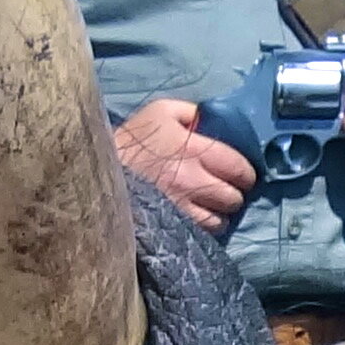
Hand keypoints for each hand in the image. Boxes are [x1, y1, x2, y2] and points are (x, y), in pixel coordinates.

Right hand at [114, 93, 252, 231]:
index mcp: (196, 149)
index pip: (239, 168)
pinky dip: (203, 227)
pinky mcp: (171, 225)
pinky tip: (196, 218)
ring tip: (211, 207)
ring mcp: (182, 207)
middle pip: (234, 198)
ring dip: (220, 214)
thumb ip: (191, 113)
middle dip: (234, 194)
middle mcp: (194, 180)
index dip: (245, 173)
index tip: (240, 174)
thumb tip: (212, 121)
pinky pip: (200, 232)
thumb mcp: (160, 111)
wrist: (99, 169)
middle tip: (225, 190)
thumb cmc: (131, 140)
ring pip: (220, 221)